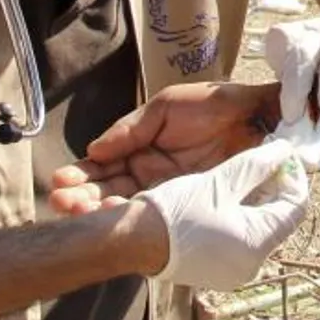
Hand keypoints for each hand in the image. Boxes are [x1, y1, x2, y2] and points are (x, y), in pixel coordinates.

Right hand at [50, 81, 277, 214]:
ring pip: (126, 205)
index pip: (102, 168)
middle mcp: (149, 176)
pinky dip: (131, 215)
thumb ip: (130, 129)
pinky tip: (111, 215)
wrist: (258, 116)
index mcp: (139, 151)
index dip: (81, 175)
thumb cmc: (213, 104)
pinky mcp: (188, 204)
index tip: (61, 181)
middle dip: (81, 198)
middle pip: (107, 191)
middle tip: (61, 201)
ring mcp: (167, 192)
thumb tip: (94, 150)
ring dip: (98, 209)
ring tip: (75, 210)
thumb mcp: (165, 108)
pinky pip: (155, 213)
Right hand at [135, 140, 308, 290]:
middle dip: (271, 186)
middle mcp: (250, 263)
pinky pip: (240, 238)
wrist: (132, 241)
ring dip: (254, 199)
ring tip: (240, 176)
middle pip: (277, 216)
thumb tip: (283, 151)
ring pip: (258, 226)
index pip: (296, 205)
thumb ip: (255, 166)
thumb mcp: (220, 182)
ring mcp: (233, 269)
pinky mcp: (217, 269)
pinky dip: (238, 214)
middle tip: (259, 163)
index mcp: (257, 243)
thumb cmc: (175, 213)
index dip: (291, 176)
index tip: (279, 156)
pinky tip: (224, 197)